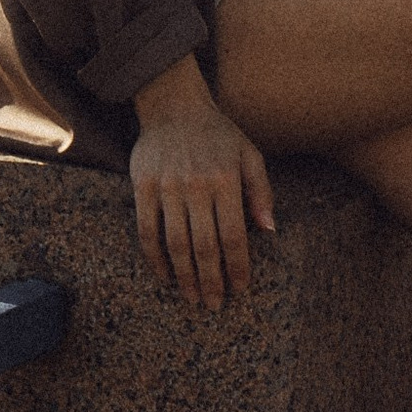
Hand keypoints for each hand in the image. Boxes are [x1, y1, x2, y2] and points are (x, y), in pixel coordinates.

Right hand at [129, 54, 274, 306]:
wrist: (174, 105)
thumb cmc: (218, 134)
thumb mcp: (249, 154)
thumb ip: (261, 191)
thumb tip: (269, 230)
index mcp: (225, 179)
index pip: (233, 235)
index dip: (237, 267)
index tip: (240, 290)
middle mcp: (196, 185)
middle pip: (204, 246)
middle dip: (211, 281)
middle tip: (215, 305)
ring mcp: (167, 187)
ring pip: (176, 243)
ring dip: (185, 277)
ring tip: (193, 298)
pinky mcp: (143, 186)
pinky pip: (147, 231)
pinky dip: (155, 258)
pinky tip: (164, 276)